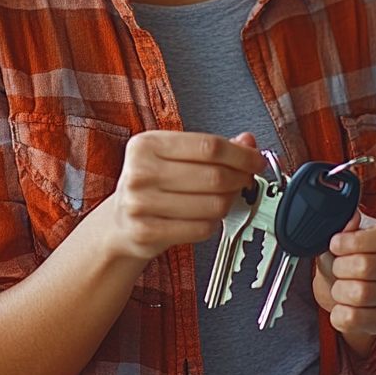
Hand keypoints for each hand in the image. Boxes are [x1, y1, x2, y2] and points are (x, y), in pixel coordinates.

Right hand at [103, 130, 265, 262]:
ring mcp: (141, 204)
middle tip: (245, 179)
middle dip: (240, 178)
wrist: (119, 222)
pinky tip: (206, 216)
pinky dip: (213, 223)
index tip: (256, 160)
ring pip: (213, 204)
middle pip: (214, 175)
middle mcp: (140, 172)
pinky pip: (202, 228)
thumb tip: (247, 142)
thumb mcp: (174, 156)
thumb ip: (210, 148)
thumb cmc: (150, 185)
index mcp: (147, 144)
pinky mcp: (147, 232)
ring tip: (223, 198)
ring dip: (228, 202)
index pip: (209, 146)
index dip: (241, 155)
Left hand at [312, 210, 375, 348]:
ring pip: (361, 294)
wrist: (348, 286)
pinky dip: (339, 313)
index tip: (335, 244)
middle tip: (337, 267)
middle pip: (367, 267)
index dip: (354, 243)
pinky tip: (341, 306)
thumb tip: (352, 218)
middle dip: (339, 267)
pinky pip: (357, 319)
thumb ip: (345, 225)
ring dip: (338, 290)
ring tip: (339, 286)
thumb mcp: (343, 235)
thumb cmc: (347, 256)